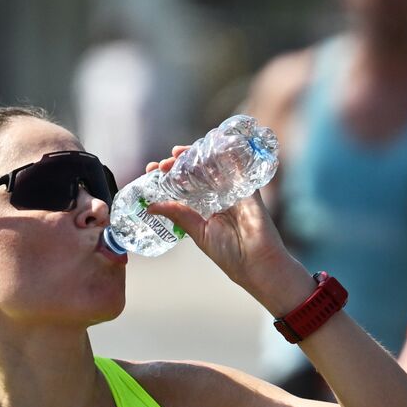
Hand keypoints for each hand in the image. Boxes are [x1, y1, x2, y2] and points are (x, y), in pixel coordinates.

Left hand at [142, 149, 304, 300]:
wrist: (256, 262)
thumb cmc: (229, 253)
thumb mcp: (198, 232)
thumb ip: (178, 215)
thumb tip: (150, 207)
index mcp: (203, 207)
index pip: (182, 185)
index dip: (168, 175)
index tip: (151, 170)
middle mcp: (217, 196)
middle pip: (195, 171)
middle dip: (178, 163)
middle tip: (163, 164)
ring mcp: (232, 189)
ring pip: (212, 165)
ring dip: (195, 155)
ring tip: (178, 153)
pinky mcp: (247, 185)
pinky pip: (236, 164)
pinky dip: (224, 152)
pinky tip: (208, 145)